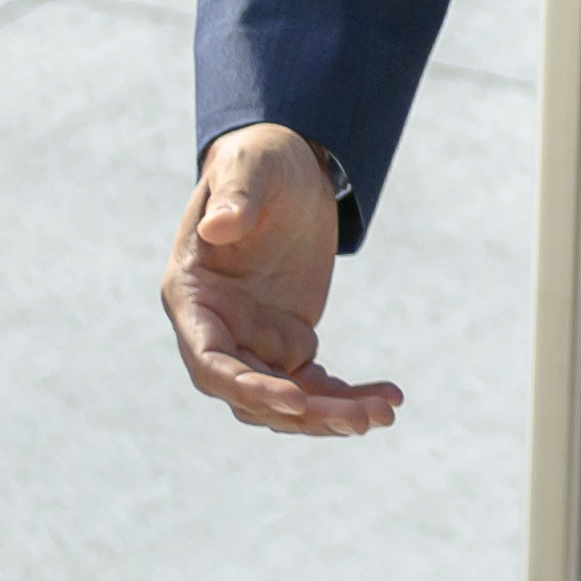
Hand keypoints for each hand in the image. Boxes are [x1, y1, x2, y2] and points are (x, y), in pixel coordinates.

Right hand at [162, 123, 401, 435]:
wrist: (288, 169)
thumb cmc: (259, 161)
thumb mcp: (249, 167)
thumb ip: (233, 196)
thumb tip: (219, 225)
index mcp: (192, 298)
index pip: (210, 361)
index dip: (246, 386)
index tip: (294, 399)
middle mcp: (216, 330)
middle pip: (252, 394)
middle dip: (304, 412)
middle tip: (361, 419)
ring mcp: (252, 341)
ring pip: (286, 400)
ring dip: (331, 415)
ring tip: (385, 414)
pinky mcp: (288, 343)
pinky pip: (314, 385)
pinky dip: (346, 397)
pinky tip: (388, 399)